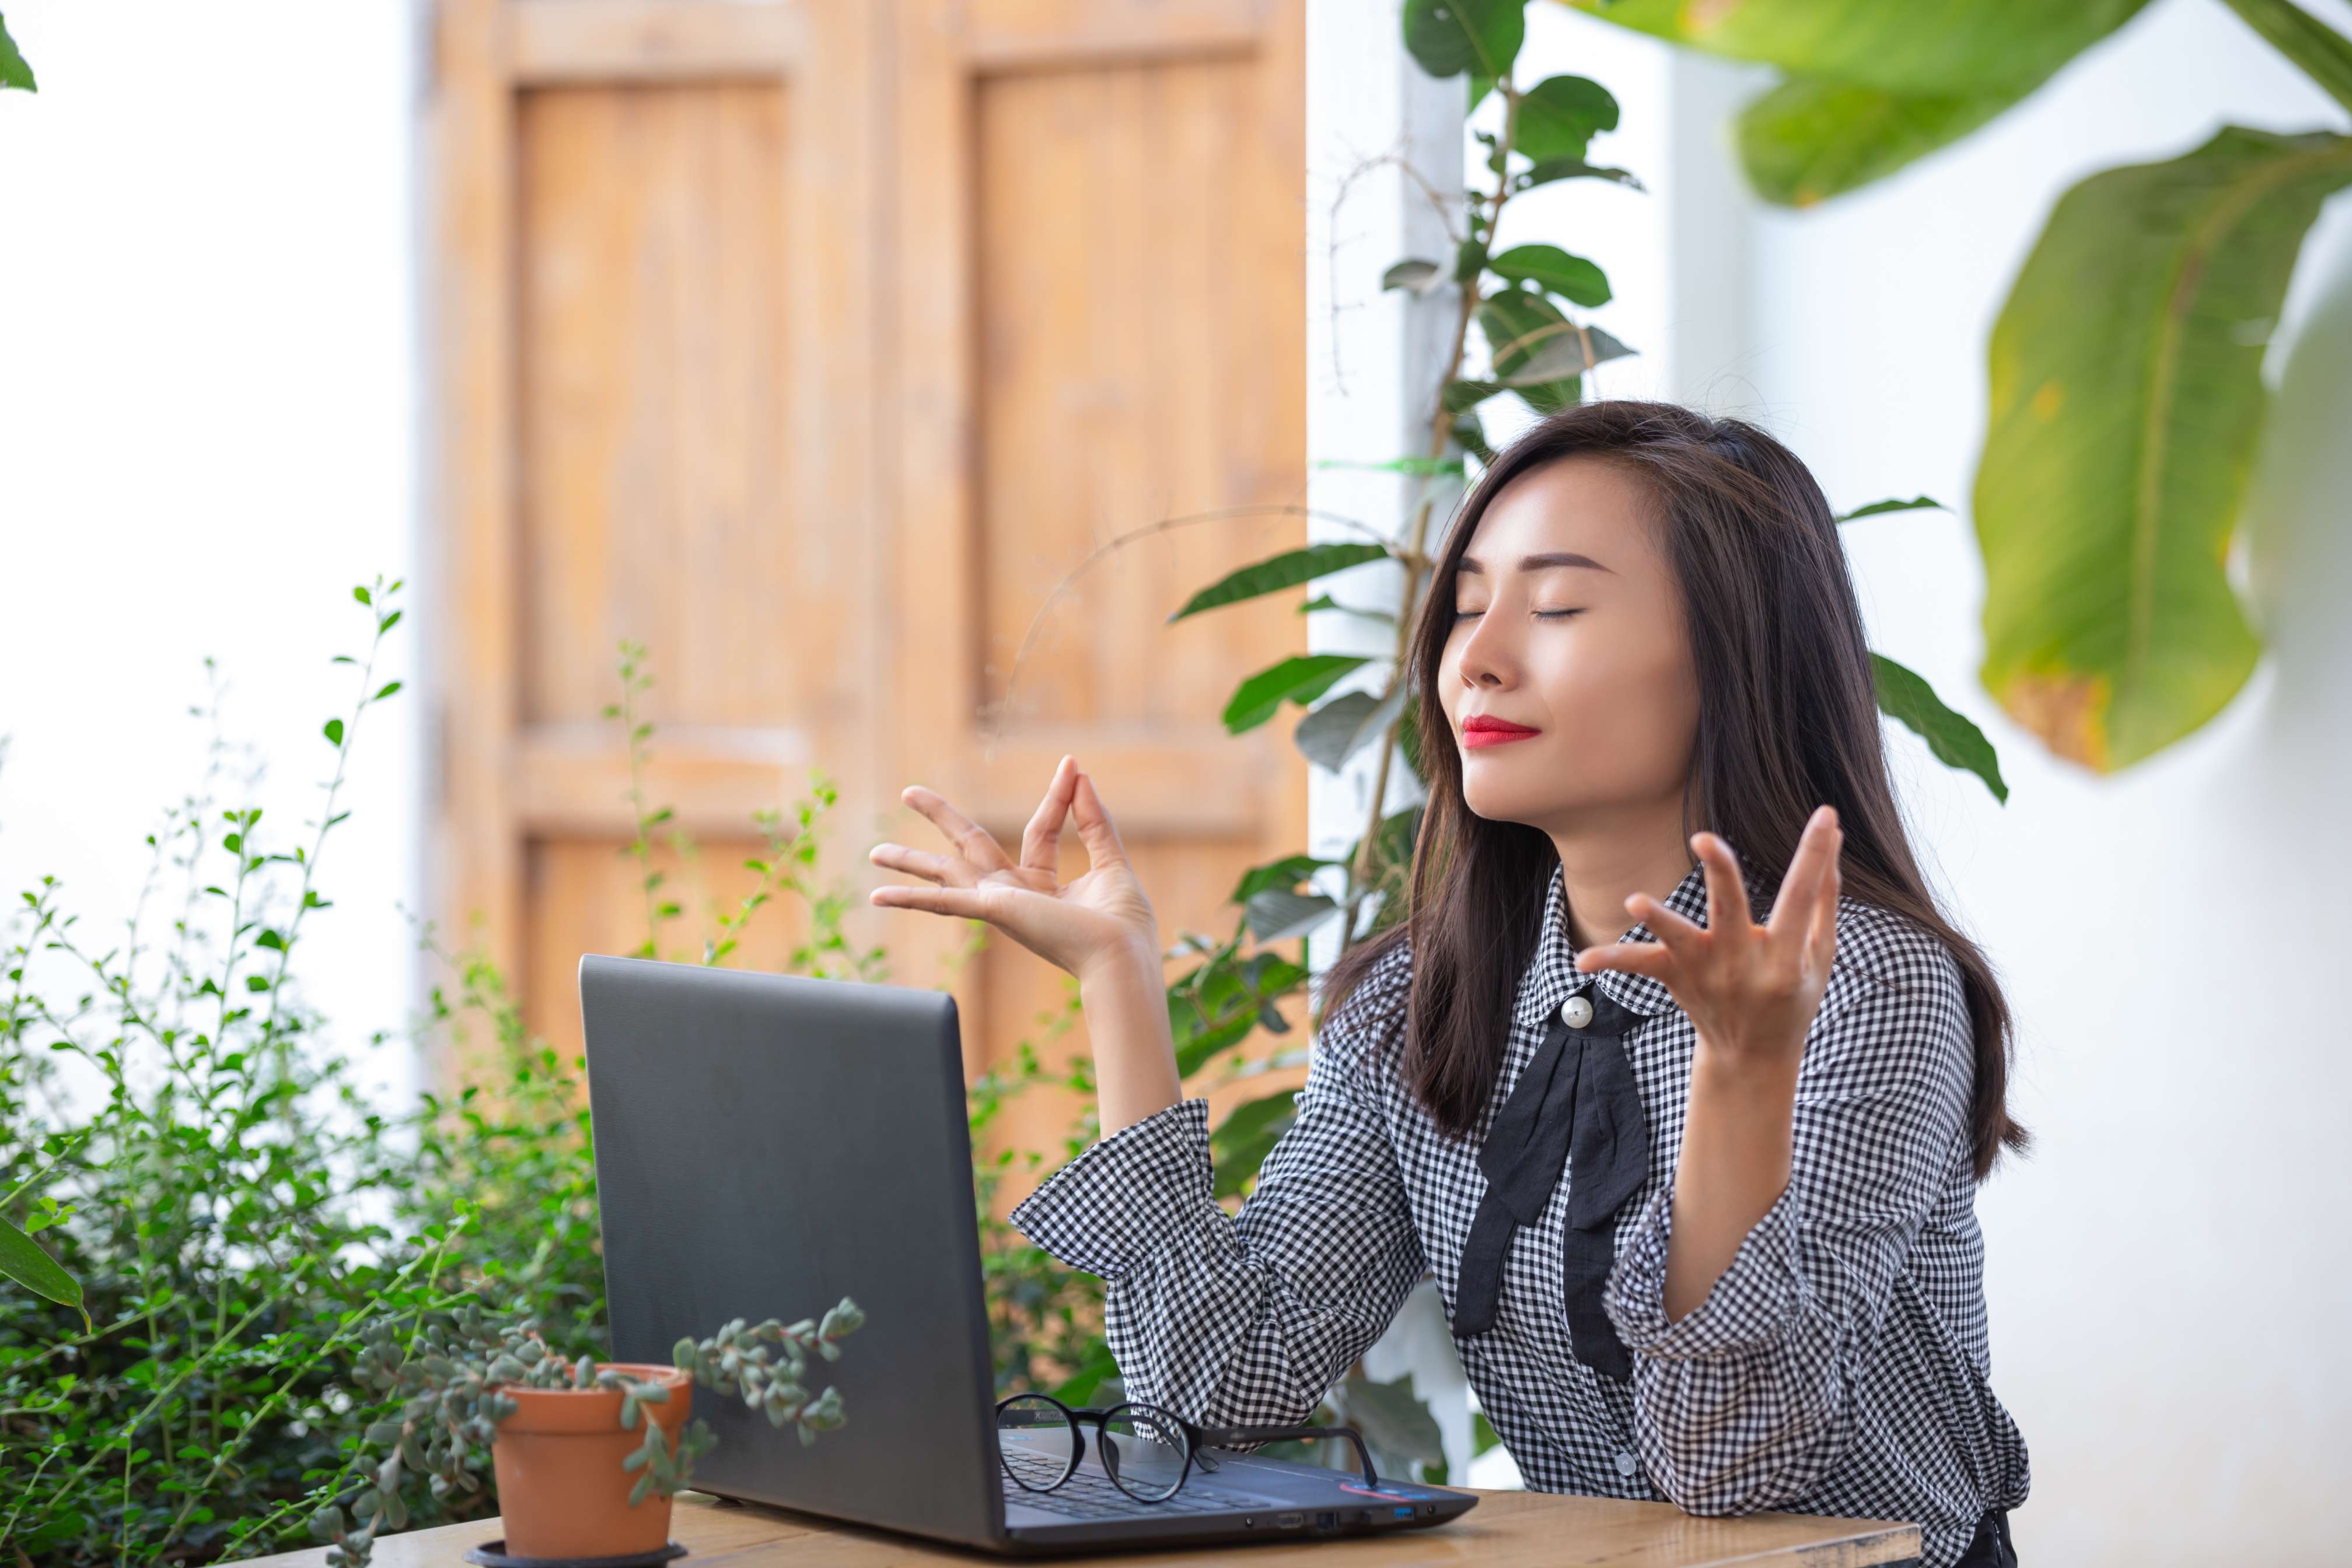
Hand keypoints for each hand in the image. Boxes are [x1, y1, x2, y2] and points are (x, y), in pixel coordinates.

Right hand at [868, 756, 1159, 982]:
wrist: (1121, 958)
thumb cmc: (1124, 927)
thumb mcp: (1112, 861)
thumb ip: (1094, 821)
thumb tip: (1079, 774)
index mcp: (1046, 886)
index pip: (1043, 829)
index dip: (1058, 795)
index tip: (1071, 764)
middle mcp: (1017, 894)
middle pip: (972, 845)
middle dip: (942, 817)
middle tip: (909, 792)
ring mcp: (1000, 903)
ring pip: (946, 873)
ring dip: (910, 861)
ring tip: (875, 852)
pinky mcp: (993, 910)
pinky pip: (943, 903)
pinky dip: (908, 899)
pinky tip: (877, 897)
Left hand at [1573, 804, 1842, 1085]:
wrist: (1752, 1056)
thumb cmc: (1793, 995)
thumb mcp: (1820, 956)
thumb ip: (1824, 899)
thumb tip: (1832, 837)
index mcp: (1787, 959)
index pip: (1803, 898)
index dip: (1815, 856)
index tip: (1825, 816)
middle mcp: (1743, 965)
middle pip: (1732, 911)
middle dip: (1721, 875)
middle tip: (1705, 839)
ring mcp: (1706, 972)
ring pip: (1678, 941)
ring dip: (1658, 919)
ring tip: (1635, 900)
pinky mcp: (1676, 978)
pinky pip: (1640, 966)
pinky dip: (1612, 961)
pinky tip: (1581, 961)